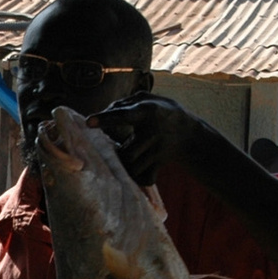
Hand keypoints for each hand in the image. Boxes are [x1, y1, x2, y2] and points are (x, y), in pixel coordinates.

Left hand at [86, 94, 204, 186]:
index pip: (123, 116)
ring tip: (121, 159)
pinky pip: (145, 178)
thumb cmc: (161, 112)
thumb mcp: (148, 99)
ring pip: (133, 167)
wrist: (189, 133)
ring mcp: (157, 150)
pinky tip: (134, 170)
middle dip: (115, 155)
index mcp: (147, 112)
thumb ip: (125, 103)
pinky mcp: (159, 163)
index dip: (105, 119)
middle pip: (127, 153)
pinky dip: (137, 178)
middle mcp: (153, 133)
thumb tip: (105, 112)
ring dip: (123, 166)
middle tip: (109, 150)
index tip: (88, 122)